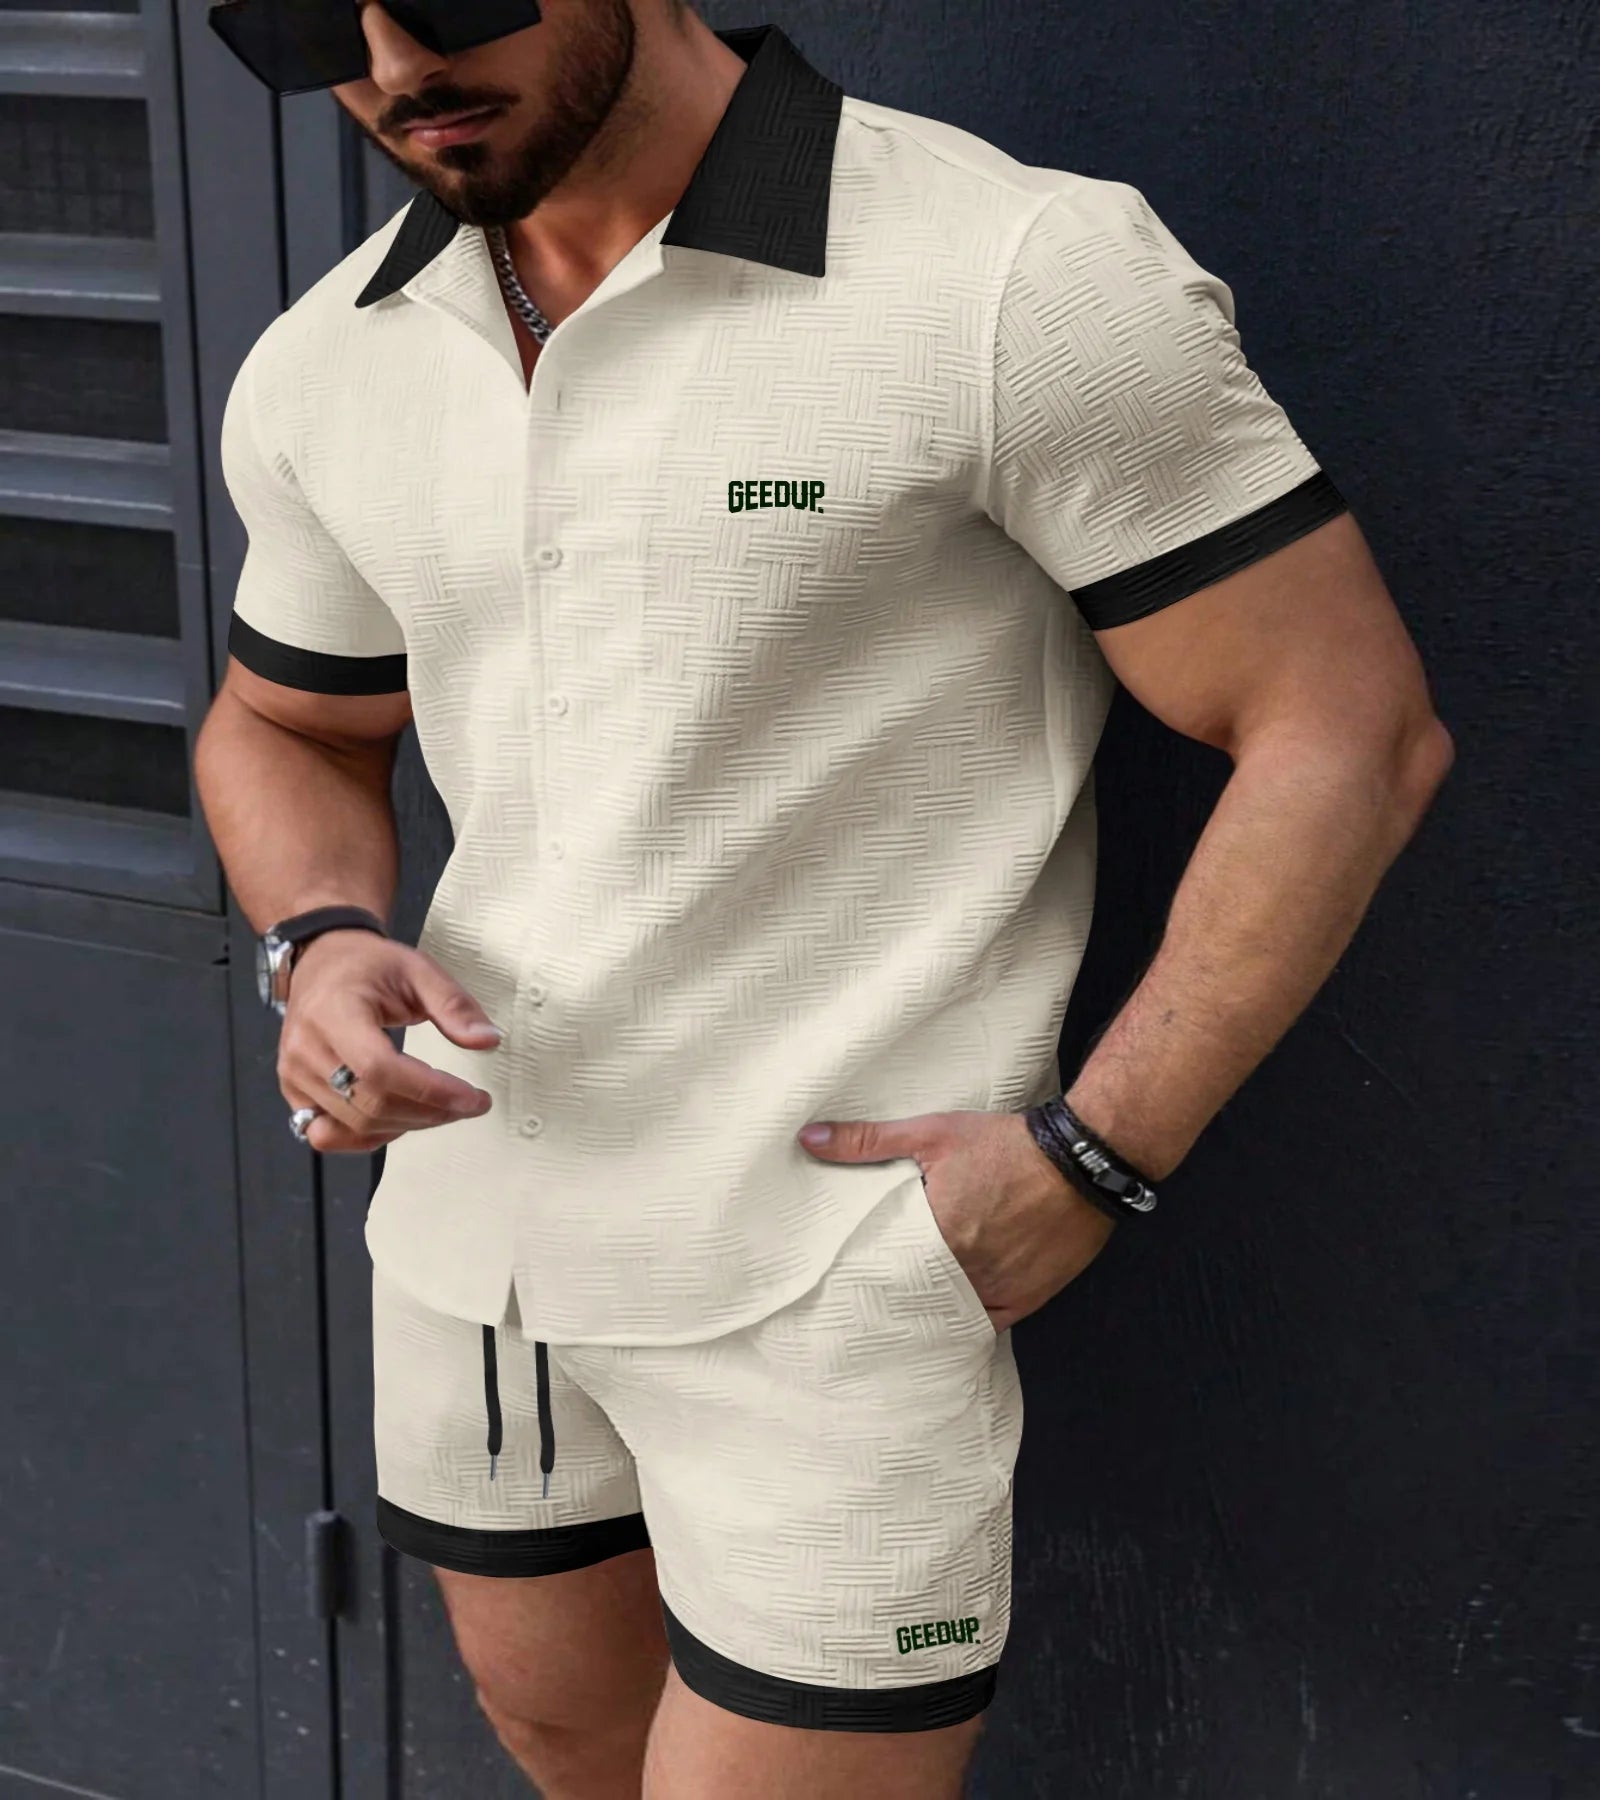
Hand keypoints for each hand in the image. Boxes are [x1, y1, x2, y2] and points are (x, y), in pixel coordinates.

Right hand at [279, 931, 503, 1152]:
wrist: (320, 961)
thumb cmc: (368, 965)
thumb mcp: (418, 970)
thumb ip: (454, 1006)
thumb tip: (488, 1041)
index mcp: (334, 1012)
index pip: (380, 1069)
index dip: (431, 1091)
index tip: (473, 1098)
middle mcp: (306, 1049)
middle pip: (371, 1104)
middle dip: (429, 1112)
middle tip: (469, 1104)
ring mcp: (293, 1075)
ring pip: (357, 1124)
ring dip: (409, 1125)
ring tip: (443, 1107)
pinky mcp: (294, 1093)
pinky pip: (330, 1134)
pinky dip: (372, 1136)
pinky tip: (403, 1117)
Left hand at [797, 1107, 1116, 1330]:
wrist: (1081, 1159)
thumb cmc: (1005, 1144)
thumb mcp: (932, 1133)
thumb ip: (868, 1141)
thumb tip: (809, 1140)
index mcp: (936, 1235)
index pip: (884, 1268)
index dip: (865, 1273)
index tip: (844, 1278)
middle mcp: (965, 1270)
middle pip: (916, 1293)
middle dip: (895, 1293)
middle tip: (866, 1300)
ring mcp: (998, 1288)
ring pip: (949, 1311)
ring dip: (929, 1309)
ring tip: (902, 1311)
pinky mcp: (1027, 1298)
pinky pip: (986, 1323)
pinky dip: (966, 1319)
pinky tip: (947, 1318)